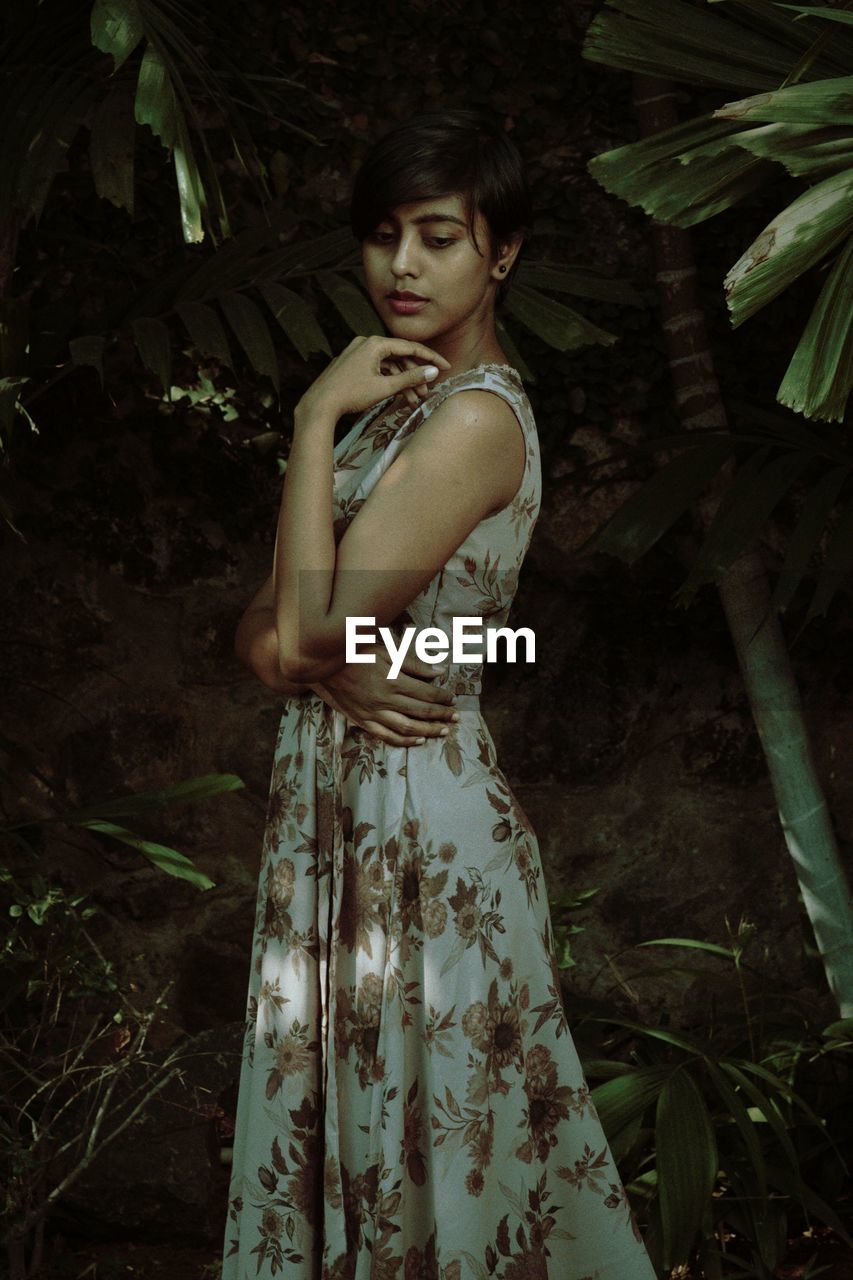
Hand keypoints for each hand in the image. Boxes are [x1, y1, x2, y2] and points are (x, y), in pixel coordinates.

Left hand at [295, 336, 450, 423]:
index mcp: (375, 343)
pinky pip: (376, 369)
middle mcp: (366, 343)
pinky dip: (388, 381)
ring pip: (388, 365)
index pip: (410, 347)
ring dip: (402, 381)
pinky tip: (397, 396)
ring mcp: (357, 353)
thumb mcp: (384, 387)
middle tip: (427, 391)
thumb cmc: (350, 394)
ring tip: (412, 400)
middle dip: (415, 375)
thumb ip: (410, 378)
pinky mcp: (352, 365)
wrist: (319, 405)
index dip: (431, 359)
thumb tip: (433, 371)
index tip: (446, 367)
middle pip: (399, 356)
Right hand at [311, 643, 457, 746]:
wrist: (322, 663)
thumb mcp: (386, 649)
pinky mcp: (362, 720)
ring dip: (428, 731)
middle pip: (421, 712)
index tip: (454, 698)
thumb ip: (413, 662)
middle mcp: (385, 700)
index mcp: (393, 680)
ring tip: (443, 732)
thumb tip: (440, 670)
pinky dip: (404, 741)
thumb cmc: (355, 650)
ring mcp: (373, 713)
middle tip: (456, 717)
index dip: (443, 697)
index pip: (427, 693)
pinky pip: (386, 736)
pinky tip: (418, 741)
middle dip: (442, 715)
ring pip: (407, 728)